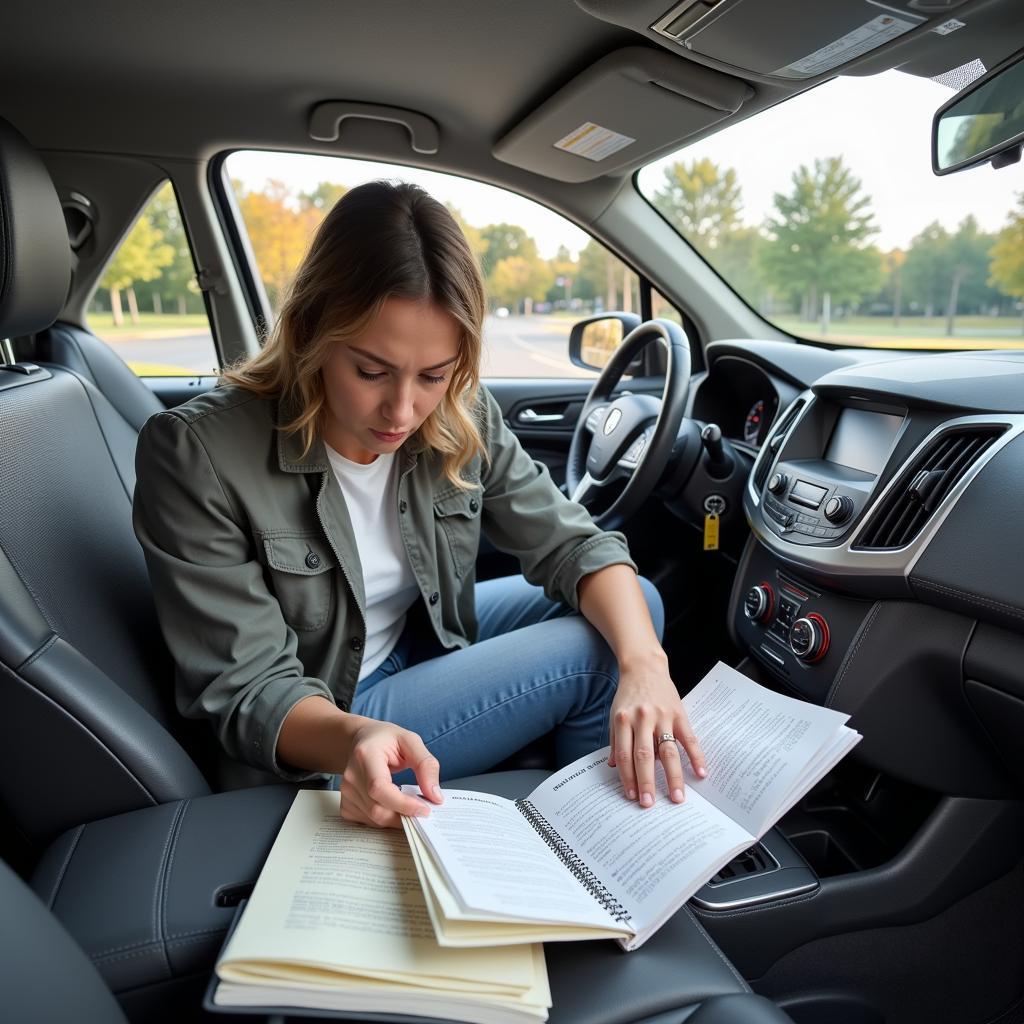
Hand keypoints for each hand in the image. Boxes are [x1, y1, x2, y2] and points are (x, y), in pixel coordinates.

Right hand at [338, 718, 443, 828]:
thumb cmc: (386, 739)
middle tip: (424, 810)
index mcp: (366, 755)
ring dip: (397, 818)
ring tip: (410, 804)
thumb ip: (426, 766)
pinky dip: (386, 819)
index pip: (379, 788)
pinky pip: (368, 821)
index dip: (402, 803)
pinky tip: (394, 806)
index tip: (425, 809)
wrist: (361, 740)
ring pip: (374, 819)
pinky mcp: (346, 803)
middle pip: (377, 809)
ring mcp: (345, 791)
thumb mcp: (411, 741)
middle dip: (404, 815)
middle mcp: (351, 775)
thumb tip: (435, 796)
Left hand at [608, 654, 706, 806]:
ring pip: (668, 750)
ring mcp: (662, 716)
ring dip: (673, 776)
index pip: (625, 754)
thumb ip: (616, 741)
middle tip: (649, 804)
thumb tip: (614, 767)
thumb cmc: (629, 694)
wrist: (645, 667)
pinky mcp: (679, 714)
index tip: (632, 796)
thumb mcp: (615, 715)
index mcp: (623, 720)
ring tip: (677, 797)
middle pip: (644, 755)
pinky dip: (696, 756)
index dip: (628, 777)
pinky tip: (701, 773)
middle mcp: (642, 718)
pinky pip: (689, 739)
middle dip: (647, 782)